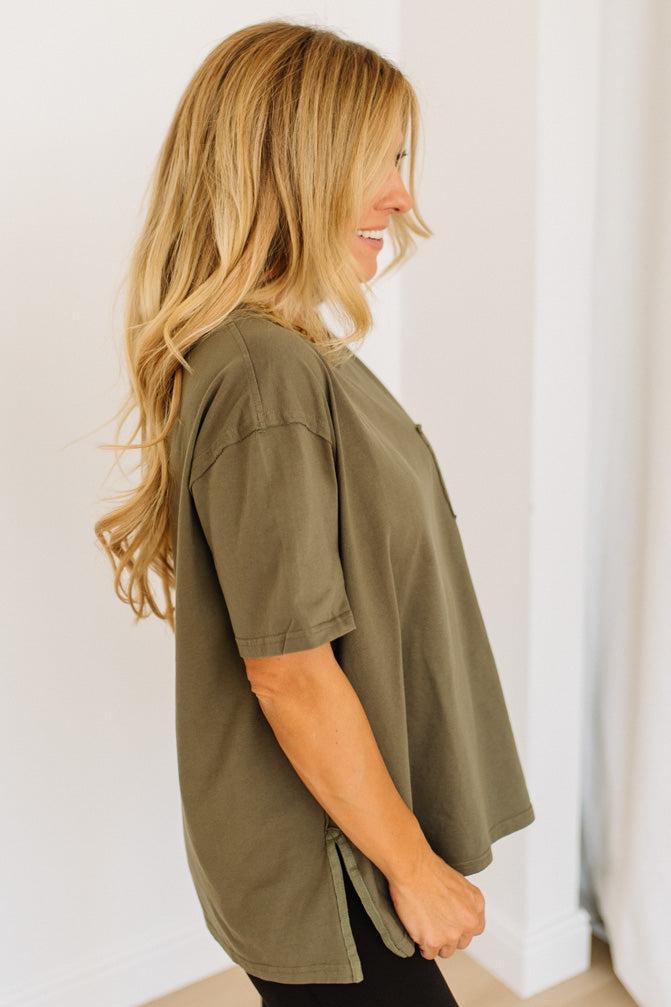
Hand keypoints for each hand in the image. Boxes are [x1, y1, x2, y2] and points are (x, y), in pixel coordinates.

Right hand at [387, 844, 485, 958]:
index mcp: (476, 905)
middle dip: (449, 935)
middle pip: (461, 942)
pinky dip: (423, 945)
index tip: (452, 924)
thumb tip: (457, 914)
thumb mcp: (458, 883)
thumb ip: (464, 903)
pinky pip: (429, 954)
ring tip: (425, 926)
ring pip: (446, 950)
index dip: (461, 927)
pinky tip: (418, 931)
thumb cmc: (429, 870)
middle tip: (436, 923)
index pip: (474, 928)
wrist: (413, 869)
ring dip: (436, 942)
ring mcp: (451, 933)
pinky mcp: (433, 941)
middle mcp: (467, 922)